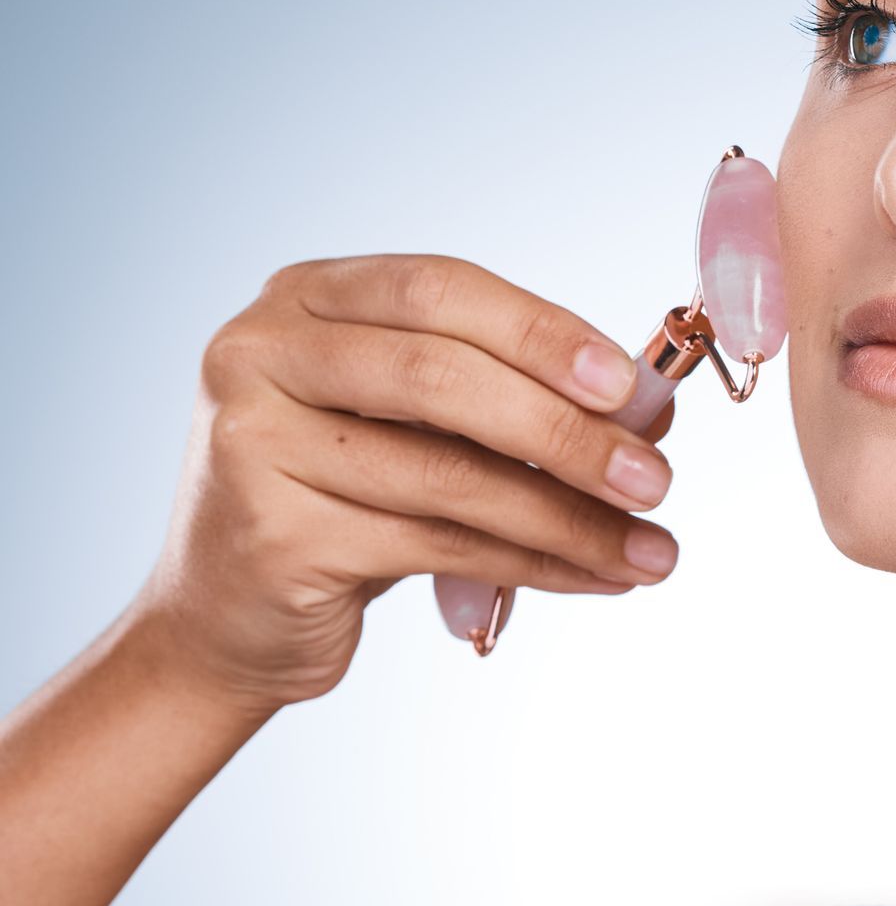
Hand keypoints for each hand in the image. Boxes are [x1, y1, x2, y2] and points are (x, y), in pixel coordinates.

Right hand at [127, 255, 678, 715]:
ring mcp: (250, 442)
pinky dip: (532, 565)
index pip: (437, 289)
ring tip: (649, 550)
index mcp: (306, 297)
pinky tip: (594, 576)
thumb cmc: (349, 496)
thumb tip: (651, 408)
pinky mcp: (269, 534)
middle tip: (653, 478)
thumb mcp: (424, 425)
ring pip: (446, 476)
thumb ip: (519, 396)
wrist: (232, 615)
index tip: (627, 383)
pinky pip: (433, 546)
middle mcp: (261, 352)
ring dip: (569, 517)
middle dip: (566, 432)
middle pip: (439, 377)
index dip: (539, 330)